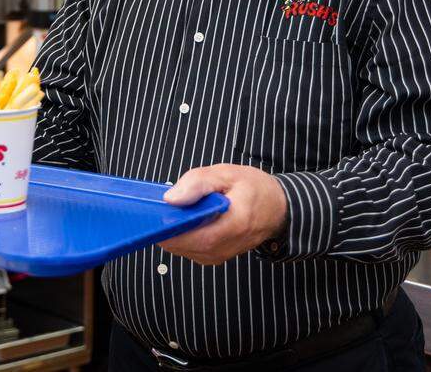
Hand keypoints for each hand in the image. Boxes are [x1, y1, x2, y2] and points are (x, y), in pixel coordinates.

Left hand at [157, 164, 287, 264]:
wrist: (277, 209)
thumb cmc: (255, 189)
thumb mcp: (227, 174)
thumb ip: (198, 183)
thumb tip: (170, 199)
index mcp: (233, 225)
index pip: (191, 236)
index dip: (167, 226)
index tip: (153, 211)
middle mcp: (225, 247)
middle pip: (180, 244)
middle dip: (165, 225)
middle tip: (160, 205)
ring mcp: (218, 256)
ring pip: (180, 248)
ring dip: (173, 230)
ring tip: (176, 209)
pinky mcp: (213, 257)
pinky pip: (188, 249)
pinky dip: (181, 234)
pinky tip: (185, 218)